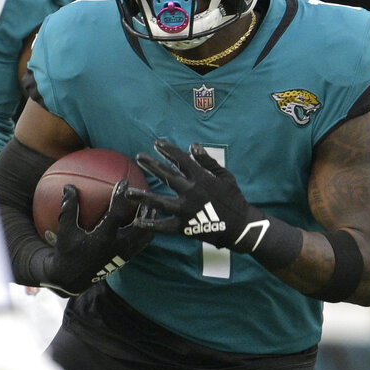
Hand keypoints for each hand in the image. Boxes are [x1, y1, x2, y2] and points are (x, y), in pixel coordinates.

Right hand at [41, 179, 153, 295]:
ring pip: (145, 235)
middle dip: (145, 208)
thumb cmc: (66, 252)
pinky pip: (141, 243)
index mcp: (103, 239)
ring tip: (150, 204)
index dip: (121, 196)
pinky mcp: (126, 259)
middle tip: (145, 192)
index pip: (117, 213)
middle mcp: (118, 247)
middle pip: (140, 225)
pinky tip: (144, 220)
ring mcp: (124, 254)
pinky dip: (146, 230)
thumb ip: (69, 208)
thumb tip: (69, 185)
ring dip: (149, 219)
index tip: (124, 181)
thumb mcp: (65, 230)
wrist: (72, 279)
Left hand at [127, 139, 300, 266]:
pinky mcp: (185, 226)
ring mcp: (186, 210)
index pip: (181, 160)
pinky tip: (138, 222)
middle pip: (167, 176)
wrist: (242, 226)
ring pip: (160, 202)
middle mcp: (191, 192)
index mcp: (201, 178)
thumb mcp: (224, 176)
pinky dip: (151, 225)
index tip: (156, 143)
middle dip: (152, 165)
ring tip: (128, 192)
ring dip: (143, 196)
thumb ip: (207, 161)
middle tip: (140, 157)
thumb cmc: (234, 198)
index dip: (168, 150)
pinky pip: (165, 226)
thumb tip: (193, 145)